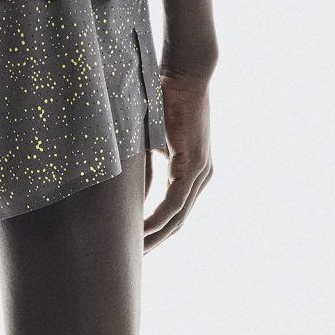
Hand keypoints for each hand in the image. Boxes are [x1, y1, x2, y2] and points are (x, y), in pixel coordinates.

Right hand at [142, 70, 211, 246]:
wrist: (186, 74)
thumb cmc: (165, 100)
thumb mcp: (151, 143)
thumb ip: (145, 171)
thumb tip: (133, 199)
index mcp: (193, 171)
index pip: (175, 211)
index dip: (156, 231)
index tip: (135, 245)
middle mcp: (202, 176)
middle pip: (178, 221)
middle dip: (155, 241)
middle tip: (132, 260)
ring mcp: (201, 172)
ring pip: (178, 216)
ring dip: (156, 235)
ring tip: (134, 251)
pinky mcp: (195, 164)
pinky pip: (176, 201)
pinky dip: (159, 217)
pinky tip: (142, 229)